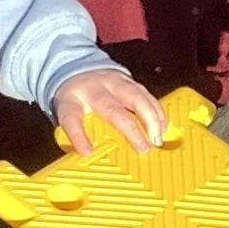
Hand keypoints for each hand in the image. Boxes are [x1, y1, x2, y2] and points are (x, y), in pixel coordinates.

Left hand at [51, 67, 165, 153]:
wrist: (76, 69)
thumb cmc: (75, 99)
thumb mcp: (67, 116)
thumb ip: (74, 136)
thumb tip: (87, 158)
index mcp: (71, 101)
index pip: (71, 119)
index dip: (79, 137)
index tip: (87, 152)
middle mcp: (93, 90)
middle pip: (111, 109)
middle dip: (130, 130)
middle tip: (143, 148)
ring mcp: (112, 82)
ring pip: (135, 97)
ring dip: (150, 119)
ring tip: (157, 139)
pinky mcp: (127, 79)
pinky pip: (145, 94)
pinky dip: (156, 111)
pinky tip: (162, 126)